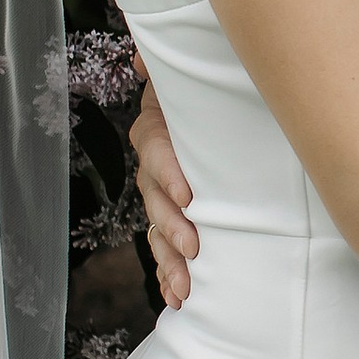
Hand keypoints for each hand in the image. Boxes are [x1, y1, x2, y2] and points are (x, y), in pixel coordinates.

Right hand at [128, 81, 198, 306]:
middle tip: (193, 249)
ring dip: (169, 262)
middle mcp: (157, 165)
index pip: (157, 151)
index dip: (168, 172)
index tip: (187, 195)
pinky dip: (168, 273)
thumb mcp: (192, 72)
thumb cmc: (205, 91)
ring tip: (184, 290)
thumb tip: (143, 60)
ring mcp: (165, 195)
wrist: (215, 110)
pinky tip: (176, 298)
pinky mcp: (177, 217)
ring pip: (159, 230)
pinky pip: (166, 248)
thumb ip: (167, 65)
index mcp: (160, 129)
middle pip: (156, 200)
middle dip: (172, 228)